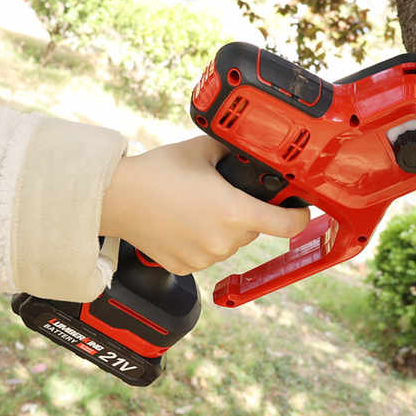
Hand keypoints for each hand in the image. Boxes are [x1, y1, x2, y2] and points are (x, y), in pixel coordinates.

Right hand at [99, 136, 309, 274]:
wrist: (116, 198)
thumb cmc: (157, 172)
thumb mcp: (203, 150)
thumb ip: (233, 150)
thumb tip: (251, 147)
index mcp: (235, 212)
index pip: (287, 224)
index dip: (298, 216)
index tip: (298, 209)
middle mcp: (224, 241)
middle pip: (254, 229)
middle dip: (247, 212)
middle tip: (222, 194)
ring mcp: (205, 258)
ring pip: (231, 242)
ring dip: (225, 228)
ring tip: (197, 206)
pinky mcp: (187, 268)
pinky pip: (208, 254)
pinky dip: (203, 241)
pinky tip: (183, 222)